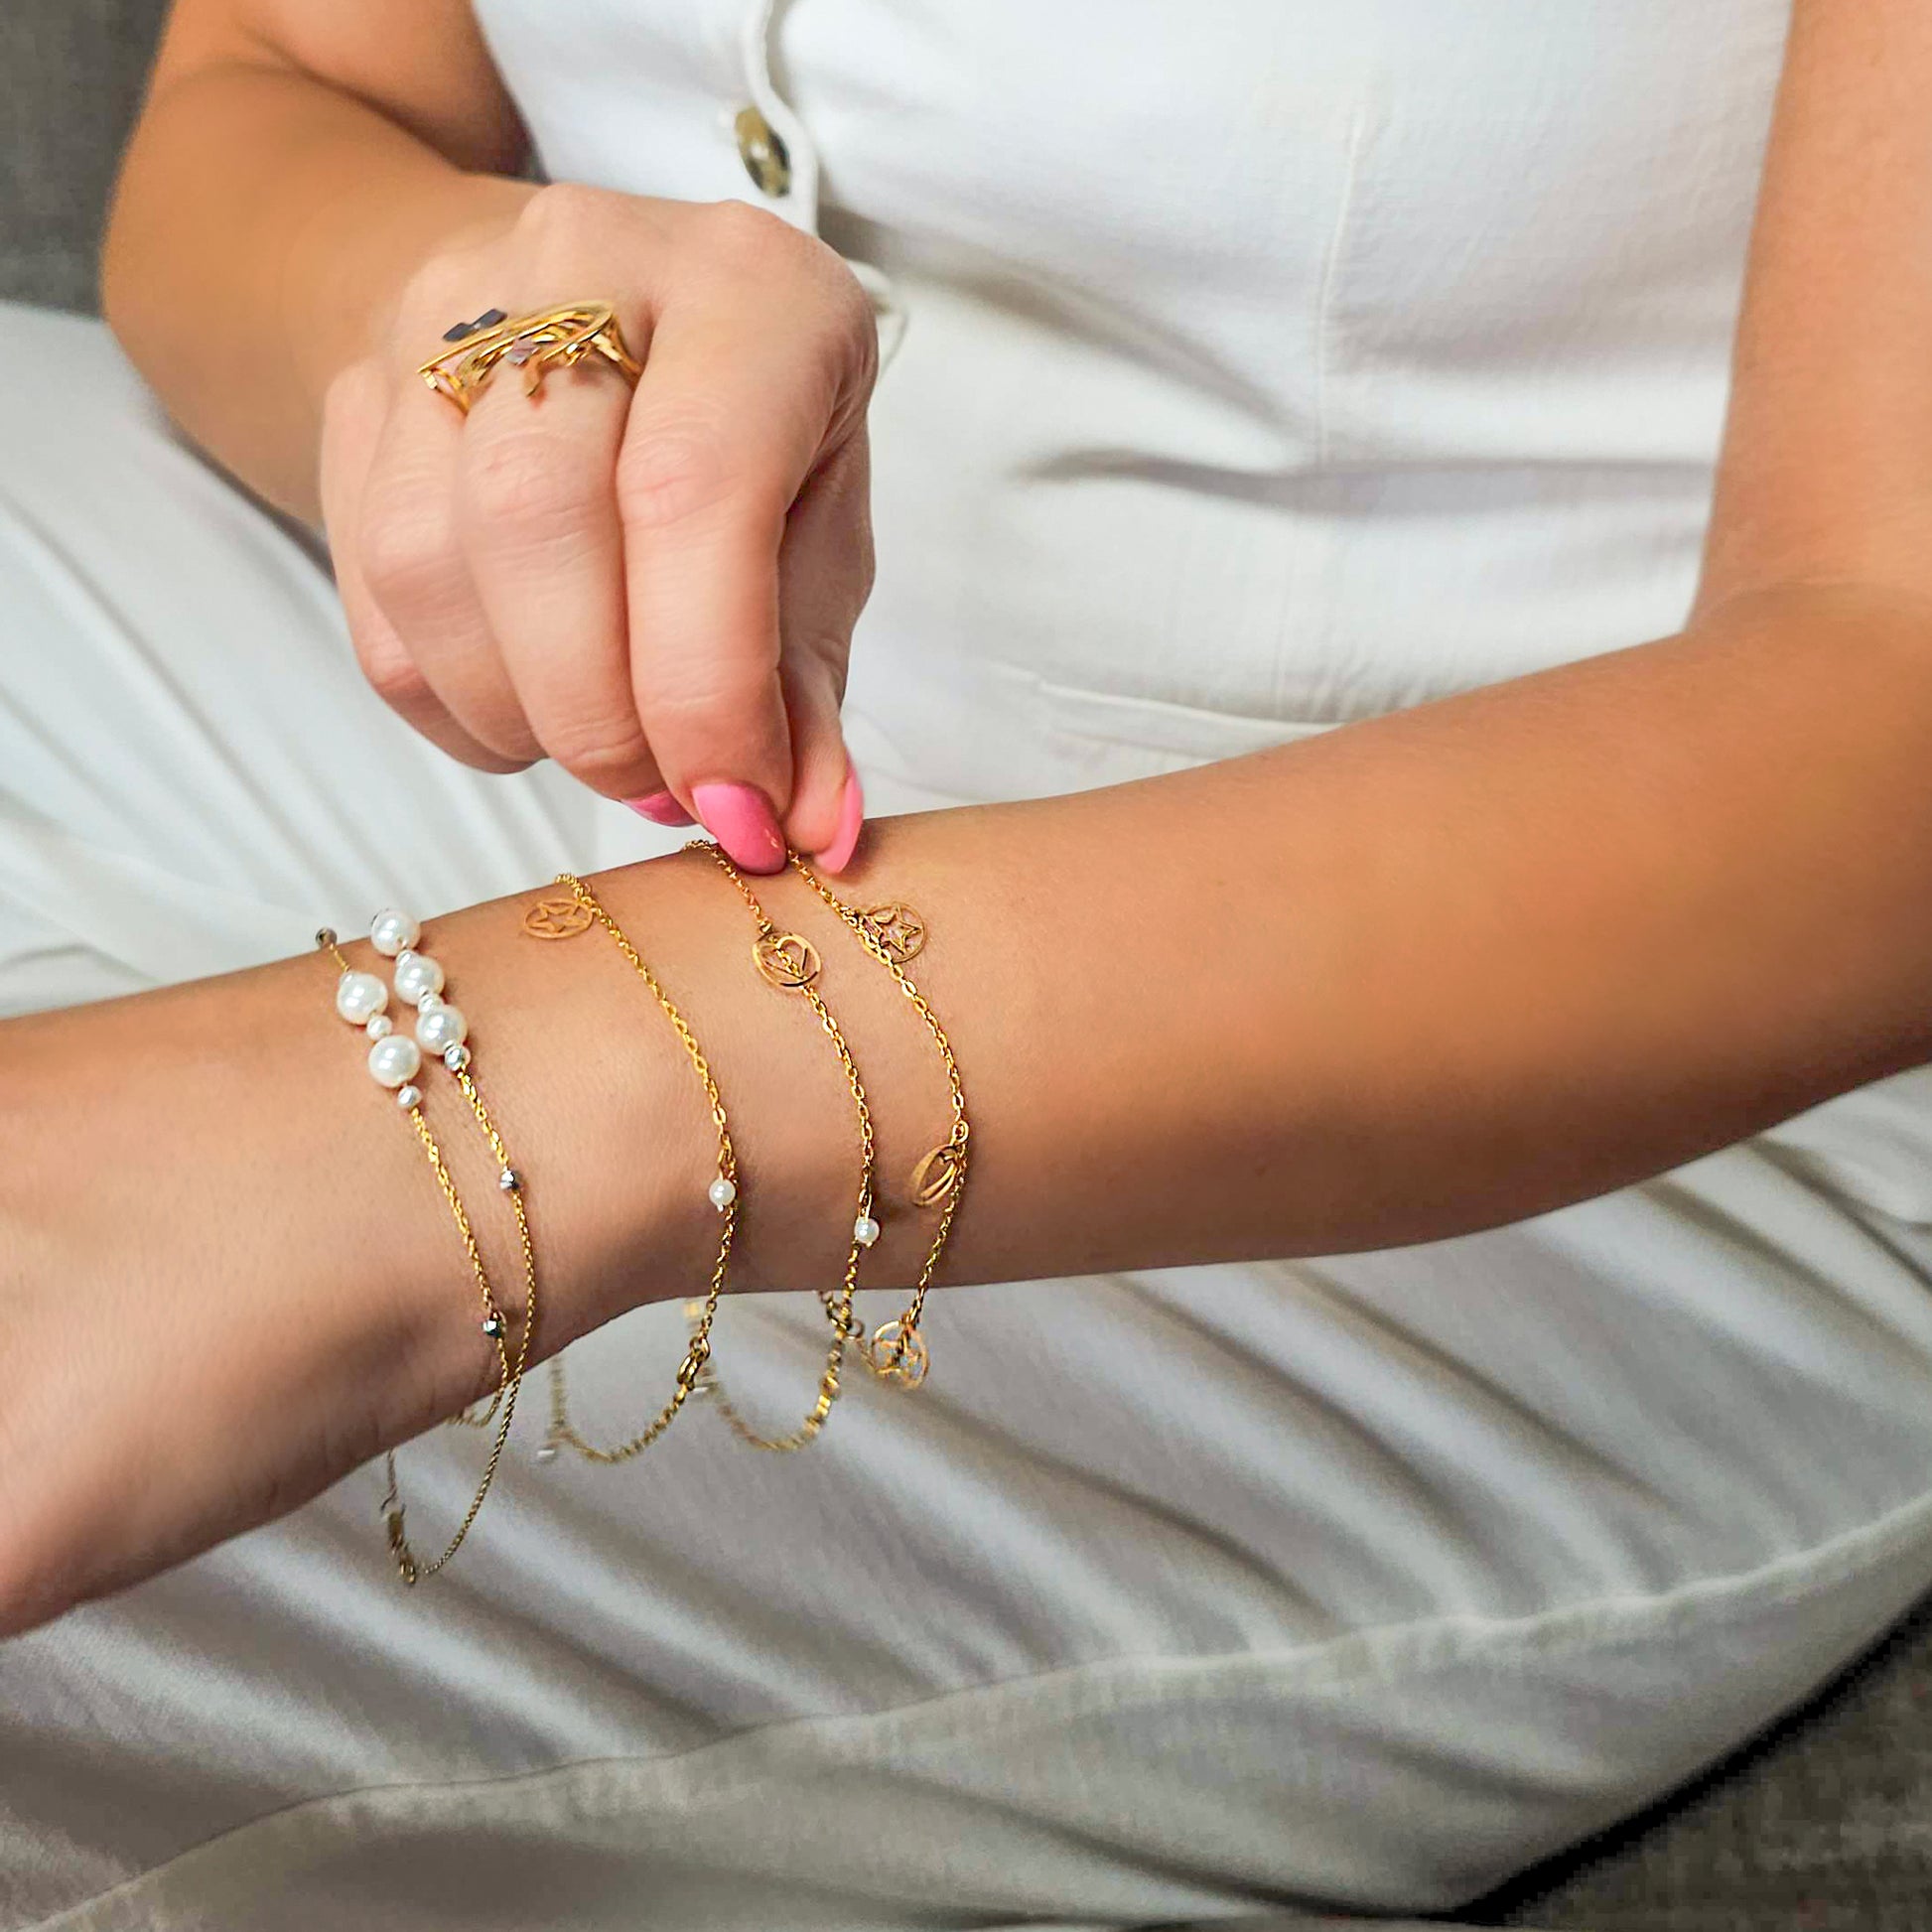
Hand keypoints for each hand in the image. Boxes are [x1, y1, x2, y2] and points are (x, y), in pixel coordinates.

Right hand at [318, 184, 878, 872]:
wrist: (585, 319)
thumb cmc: (746, 441)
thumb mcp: (820, 535)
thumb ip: (808, 687)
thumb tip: (810, 830)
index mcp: (746, 289)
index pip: (693, 491)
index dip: (704, 684)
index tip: (736, 807)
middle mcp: (582, 267)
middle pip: (536, 520)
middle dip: (600, 714)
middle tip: (661, 791)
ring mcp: (442, 321)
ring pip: (427, 563)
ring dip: (519, 715)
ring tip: (604, 749)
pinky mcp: (357, 397)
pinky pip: (375, 599)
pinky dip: (456, 704)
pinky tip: (529, 709)